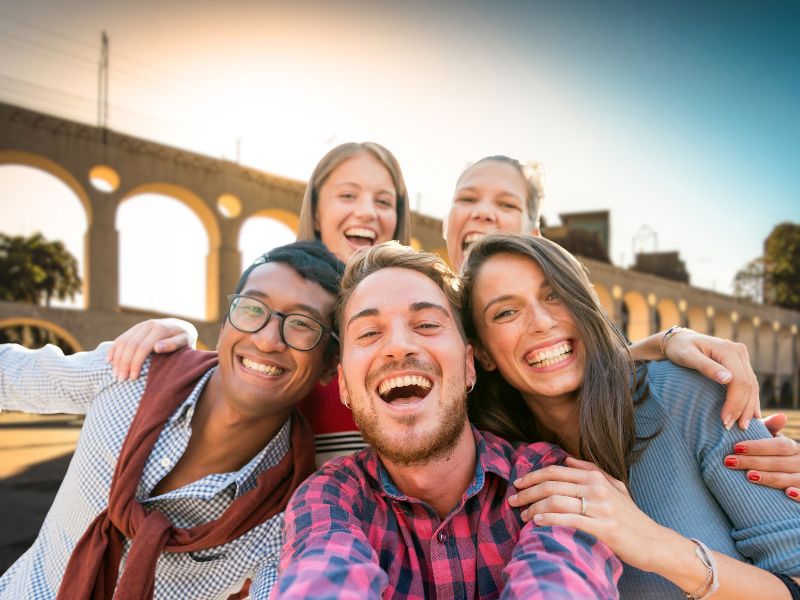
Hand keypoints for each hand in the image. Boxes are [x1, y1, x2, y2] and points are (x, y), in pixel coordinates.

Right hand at [107, 318, 196, 379]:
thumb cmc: (185, 338)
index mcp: (160, 329)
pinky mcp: (135, 328)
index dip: (135, 363)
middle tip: (121, 379)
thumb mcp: (185, 341)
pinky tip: (109, 360)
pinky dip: (113, 349)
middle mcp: (148, 325)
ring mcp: (140, 326)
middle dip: (124, 364)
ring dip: (117, 359)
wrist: (181, 325)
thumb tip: (157, 347)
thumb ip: (173, 344)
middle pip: (130, 346)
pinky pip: (121, 338)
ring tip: (115, 374)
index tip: (133, 377)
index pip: (142, 348)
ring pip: (123, 342)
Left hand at [509, 456, 677, 570]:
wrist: (653, 541)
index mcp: (596, 476)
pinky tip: (536, 522)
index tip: (518, 483)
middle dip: (527, 491)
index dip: (533, 475)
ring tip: (523, 515)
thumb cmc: (631, 516)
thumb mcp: (615, 486)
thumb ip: (591, 470)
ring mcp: (600, 507)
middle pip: (551, 485)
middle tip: (512, 500)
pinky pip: (568, 519)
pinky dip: (548, 519)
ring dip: (533, 507)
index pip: (556, 471)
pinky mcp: (603, 526)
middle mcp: (597, 488)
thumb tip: (568, 460)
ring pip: (556, 501)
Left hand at [663, 330, 758, 429]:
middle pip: (748, 385)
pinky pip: (750, 384)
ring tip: (742, 426)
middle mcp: (739, 351)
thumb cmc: (679, 349)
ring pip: (752, 386)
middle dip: (742, 408)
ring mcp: (742, 357)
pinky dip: (750, 400)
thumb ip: (706, 367)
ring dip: (748, 407)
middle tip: (733, 427)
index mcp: (728, 350)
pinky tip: (750, 414)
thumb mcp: (687, 356)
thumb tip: (727, 379)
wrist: (679, 340)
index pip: (739, 381)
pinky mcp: (741, 363)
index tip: (725, 420)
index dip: (735, 403)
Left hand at [723, 416, 799, 500]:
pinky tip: (787, 493)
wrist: (785, 474)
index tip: (736, 448)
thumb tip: (781, 416)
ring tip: (749, 476)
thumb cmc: (772, 456)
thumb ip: (770, 428)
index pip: (779, 445)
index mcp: (793, 447)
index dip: (758, 447)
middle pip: (780, 462)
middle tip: (730, 462)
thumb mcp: (770, 441)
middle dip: (754, 462)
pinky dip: (799, 494)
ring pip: (790, 478)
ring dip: (770, 478)